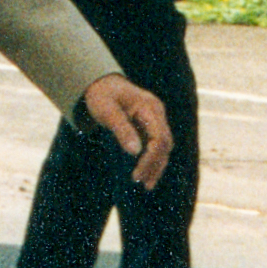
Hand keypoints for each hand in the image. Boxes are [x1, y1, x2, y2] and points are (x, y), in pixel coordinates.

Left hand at [79, 72, 172, 189]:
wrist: (101, 83)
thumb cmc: (102, 96)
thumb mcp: (106, 111)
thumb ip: (121, 129)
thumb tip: (135, 152)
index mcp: (149, 107)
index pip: (159, 139)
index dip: (150, 159)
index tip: (136, 175)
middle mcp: (157, 112)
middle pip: (165, 144)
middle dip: (156, 166)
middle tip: (142, 184)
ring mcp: (156, 118)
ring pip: (164, 146)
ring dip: (157, 165)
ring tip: (146, 184)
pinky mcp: (151, 124)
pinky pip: (157, 143)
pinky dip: (153, 158)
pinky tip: (146, 172)